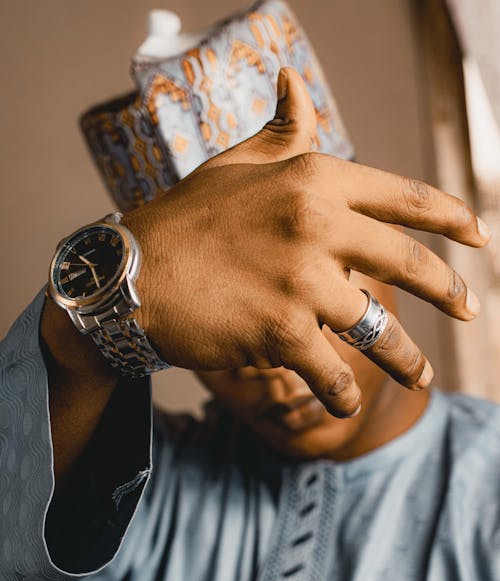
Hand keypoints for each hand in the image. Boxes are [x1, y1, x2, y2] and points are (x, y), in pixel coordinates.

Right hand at [122, 67, 488, 417]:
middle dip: (450, 292)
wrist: (132, 274)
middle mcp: (317, 225)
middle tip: (470, 311)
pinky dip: (344, 394)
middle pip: (408, 263)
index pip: (406, 195)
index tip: (479, 236)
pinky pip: (333, 373)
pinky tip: (347, 403)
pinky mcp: (282, 333)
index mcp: (314, 178)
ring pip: (379, 330)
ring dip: (407, 362)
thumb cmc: (186, 219)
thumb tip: (295, 82)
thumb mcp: (236, 163)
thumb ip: (281, 131)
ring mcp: (302, 282)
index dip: (452, 218)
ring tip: (420, 378)